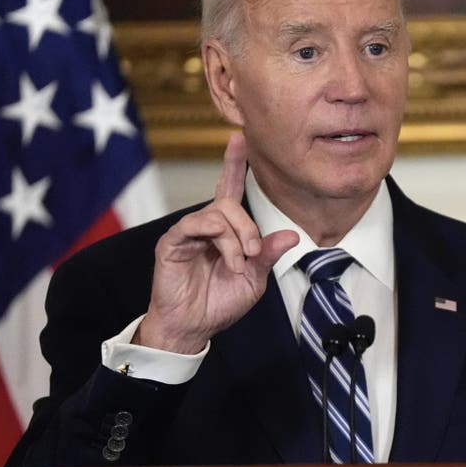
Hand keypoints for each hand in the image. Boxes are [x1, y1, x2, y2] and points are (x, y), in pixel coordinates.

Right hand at [135, 132, 298, 352]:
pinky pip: (195, 224)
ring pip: (217, 213)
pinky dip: (218, 239)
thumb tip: (292, 235)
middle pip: (229, 202)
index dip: (234, 164)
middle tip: (255, 251)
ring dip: (236, 236)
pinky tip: (227, 258)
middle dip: (248, 225)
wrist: (193, 327)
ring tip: (240, 261)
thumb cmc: (219, 303)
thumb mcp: (254, 280)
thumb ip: (268, 255)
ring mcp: (188, 232)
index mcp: (225, 231)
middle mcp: (206, 226)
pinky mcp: (172, 242)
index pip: (230, 190)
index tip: (238, 139)